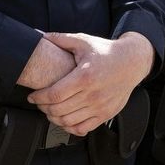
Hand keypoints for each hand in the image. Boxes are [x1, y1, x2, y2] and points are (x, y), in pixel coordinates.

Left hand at [26, 32, 153, 135]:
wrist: (132, 62)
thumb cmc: (106, 51)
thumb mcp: (84, 41)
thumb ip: (61, 39)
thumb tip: (39, 36)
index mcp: (85, 76)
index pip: (55, 94)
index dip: (39, 98)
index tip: (32, 96)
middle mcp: (93, 94)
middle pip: (59, 110)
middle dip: (43, 108)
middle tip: (39, 103)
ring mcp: (100, 106)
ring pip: (68, 122)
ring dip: (54, 118)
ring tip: (50, 110)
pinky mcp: (106, 114)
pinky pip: (83, 129)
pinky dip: (70, 128)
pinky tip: (65, 119)